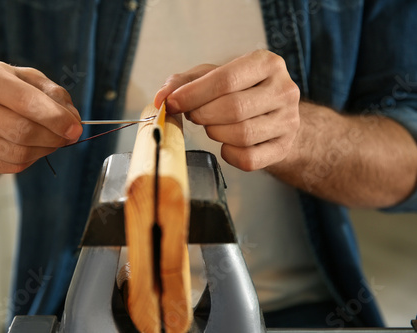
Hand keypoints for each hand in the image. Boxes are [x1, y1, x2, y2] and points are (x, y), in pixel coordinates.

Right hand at [0, 61, 82, 173]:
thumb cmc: (1, 90)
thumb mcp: (27, 79)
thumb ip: (54, 95)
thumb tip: (73, 121)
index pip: (26, 102)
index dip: (56, 119)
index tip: (75, 128)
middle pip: (23, 132)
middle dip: (53, 138)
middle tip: (67, 137)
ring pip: (17, 153)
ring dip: (44, 151)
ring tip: (51, 142)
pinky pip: (8, 167)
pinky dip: (29, 161)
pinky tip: (32, 149)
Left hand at [154, 50, 299, 170]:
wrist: (274, 114)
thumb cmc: (239, 92)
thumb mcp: (213, 76)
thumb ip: (184, 83)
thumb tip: (161, 98)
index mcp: (267, 63)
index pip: (225, 80)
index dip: (193, 94)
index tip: (172, 103)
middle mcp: (284, 90)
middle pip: (234, 109)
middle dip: (203, 115)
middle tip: (195, 115)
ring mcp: (289, 121)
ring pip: (242, 135)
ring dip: (216, 133)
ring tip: (212, 126)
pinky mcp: (284, 148)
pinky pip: (249, 159)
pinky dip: (229, 154)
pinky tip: (227, 144)